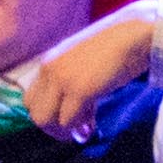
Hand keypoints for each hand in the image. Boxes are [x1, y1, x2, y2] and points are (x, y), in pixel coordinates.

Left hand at [16, 3, 155, 140]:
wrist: (134, 36)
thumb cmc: (115, 48)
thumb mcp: (81, 61)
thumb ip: (69, 79)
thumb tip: (72, 110)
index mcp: (48, 63)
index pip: (29, 100)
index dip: (47, 112)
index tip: (66, 114)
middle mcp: (50, 70)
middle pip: (34, 113)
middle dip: (53, 125)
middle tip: (75, 124)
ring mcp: (63, 80)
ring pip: (46, 121)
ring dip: (66, 126)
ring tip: (86, 119)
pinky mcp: (79, 90)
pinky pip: (68, 121)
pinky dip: (80, 125)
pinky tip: (94, 117)